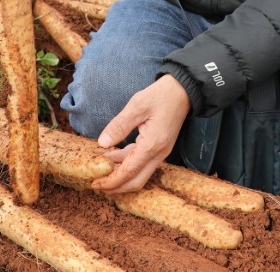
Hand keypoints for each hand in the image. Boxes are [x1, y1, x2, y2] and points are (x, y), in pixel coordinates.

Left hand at [92, 76, 191, 194]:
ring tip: (102, 172)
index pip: (129, 171)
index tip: (96, 183)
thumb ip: (120, 125)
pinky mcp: (159, 148)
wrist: (183, 91)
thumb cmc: (161, 95)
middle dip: (116, 187)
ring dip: (121, 176)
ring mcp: (161, 152)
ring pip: (140, 174)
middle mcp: (159, 153)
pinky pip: (142, 162)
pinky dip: (127, 164)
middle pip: (136, 181)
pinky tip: (113, 157)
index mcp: (153, 144)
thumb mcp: (137, 105)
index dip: (111, 181)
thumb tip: (103, 143)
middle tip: (97, 186)